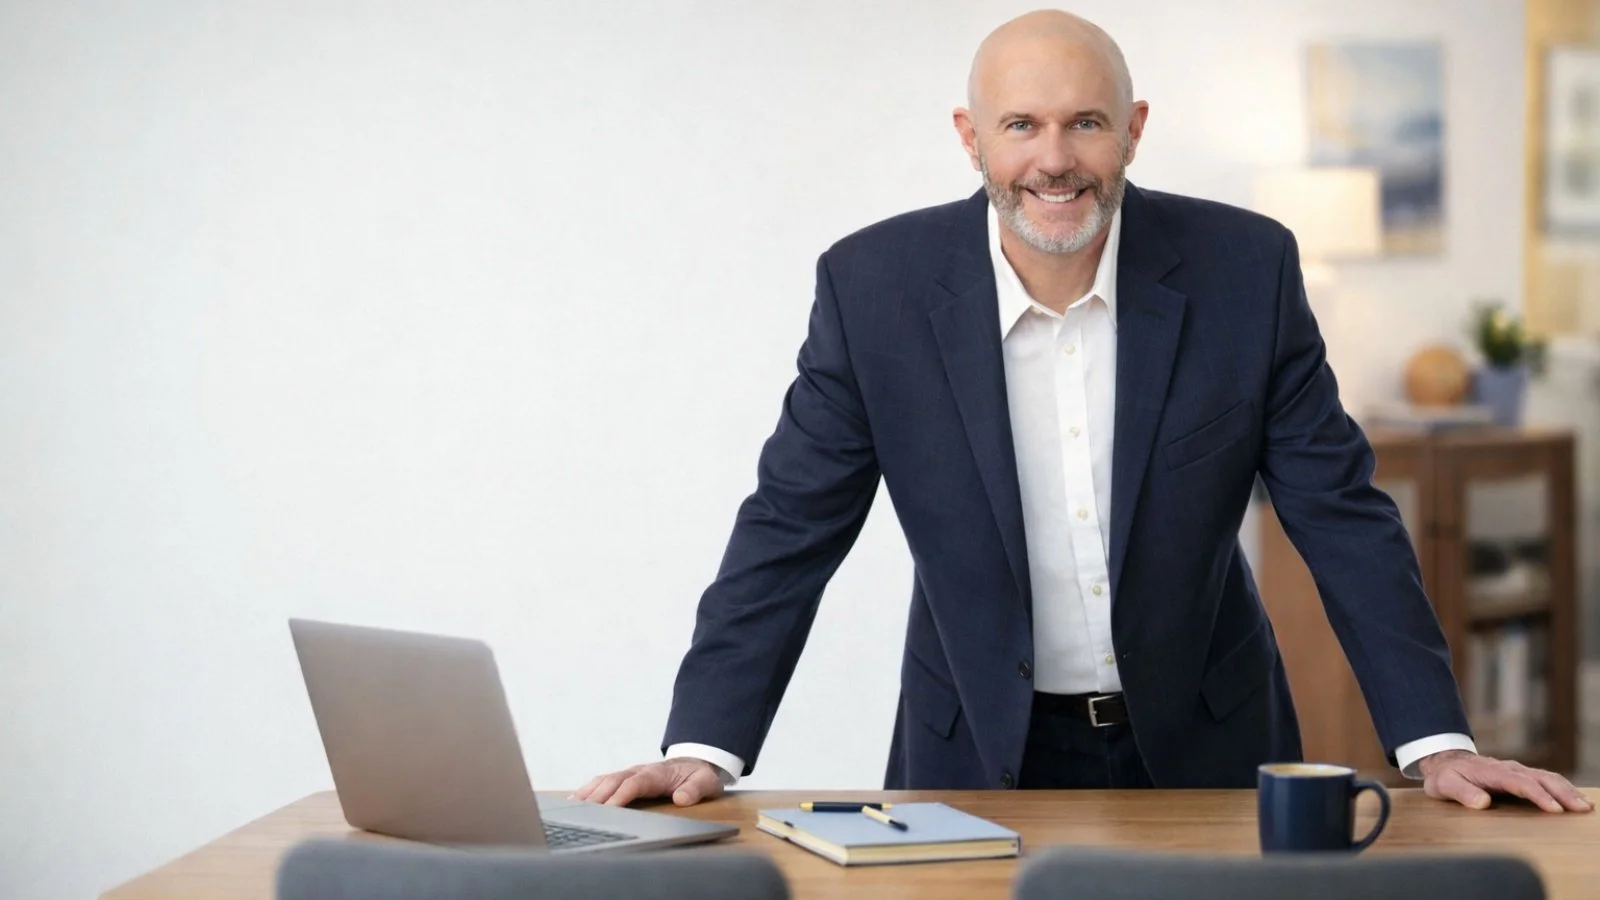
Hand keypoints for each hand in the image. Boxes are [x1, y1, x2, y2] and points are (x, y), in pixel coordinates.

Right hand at [570, 757, 725, 807]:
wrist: (696, 764)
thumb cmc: (699, 776)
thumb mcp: (706, 782)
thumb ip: (695, 790)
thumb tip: (681, 798)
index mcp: (657, 774)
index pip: (634, 784)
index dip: (620, 795)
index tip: (608, 809)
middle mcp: (639, 771)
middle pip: (613, 781)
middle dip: (597, 796)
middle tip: (580, 812)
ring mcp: (630, 773)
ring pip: (604, 780)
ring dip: (588, 792)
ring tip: (570, 807)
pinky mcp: (625, 778)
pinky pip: (603, 782)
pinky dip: (587, 790)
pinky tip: (573, 801)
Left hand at [1419, 749, 1592, 812]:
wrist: (1446, 760)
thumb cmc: (1446, 776)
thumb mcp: (1445, 785)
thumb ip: (1462, 792)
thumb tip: (1482, 803)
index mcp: (1493, 772)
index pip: (1520, 784)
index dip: (1538, 796)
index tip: (1554, 809)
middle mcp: (1509, 768)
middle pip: (1540, 778)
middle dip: (1562, 793)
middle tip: (1581, 808)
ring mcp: (1517, 770)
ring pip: (1547, 777)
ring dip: (1567, 790)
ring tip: (1585, 806)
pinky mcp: (1521, 775)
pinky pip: (1546, 779)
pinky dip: (1563, 787)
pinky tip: (1575, 798)